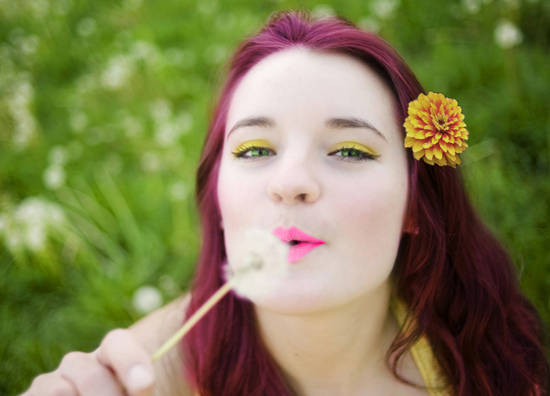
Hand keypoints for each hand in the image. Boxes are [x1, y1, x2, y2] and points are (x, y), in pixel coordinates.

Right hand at [21, 328, 154, 395]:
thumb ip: (145, 383)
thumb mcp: (143, 393)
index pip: (117, 343)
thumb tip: (150, 385)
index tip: (145, 386)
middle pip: (90, 373)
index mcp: (114, 356)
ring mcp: (53, 381)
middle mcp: (81, 363)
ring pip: (60, 388)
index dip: (130, 361)